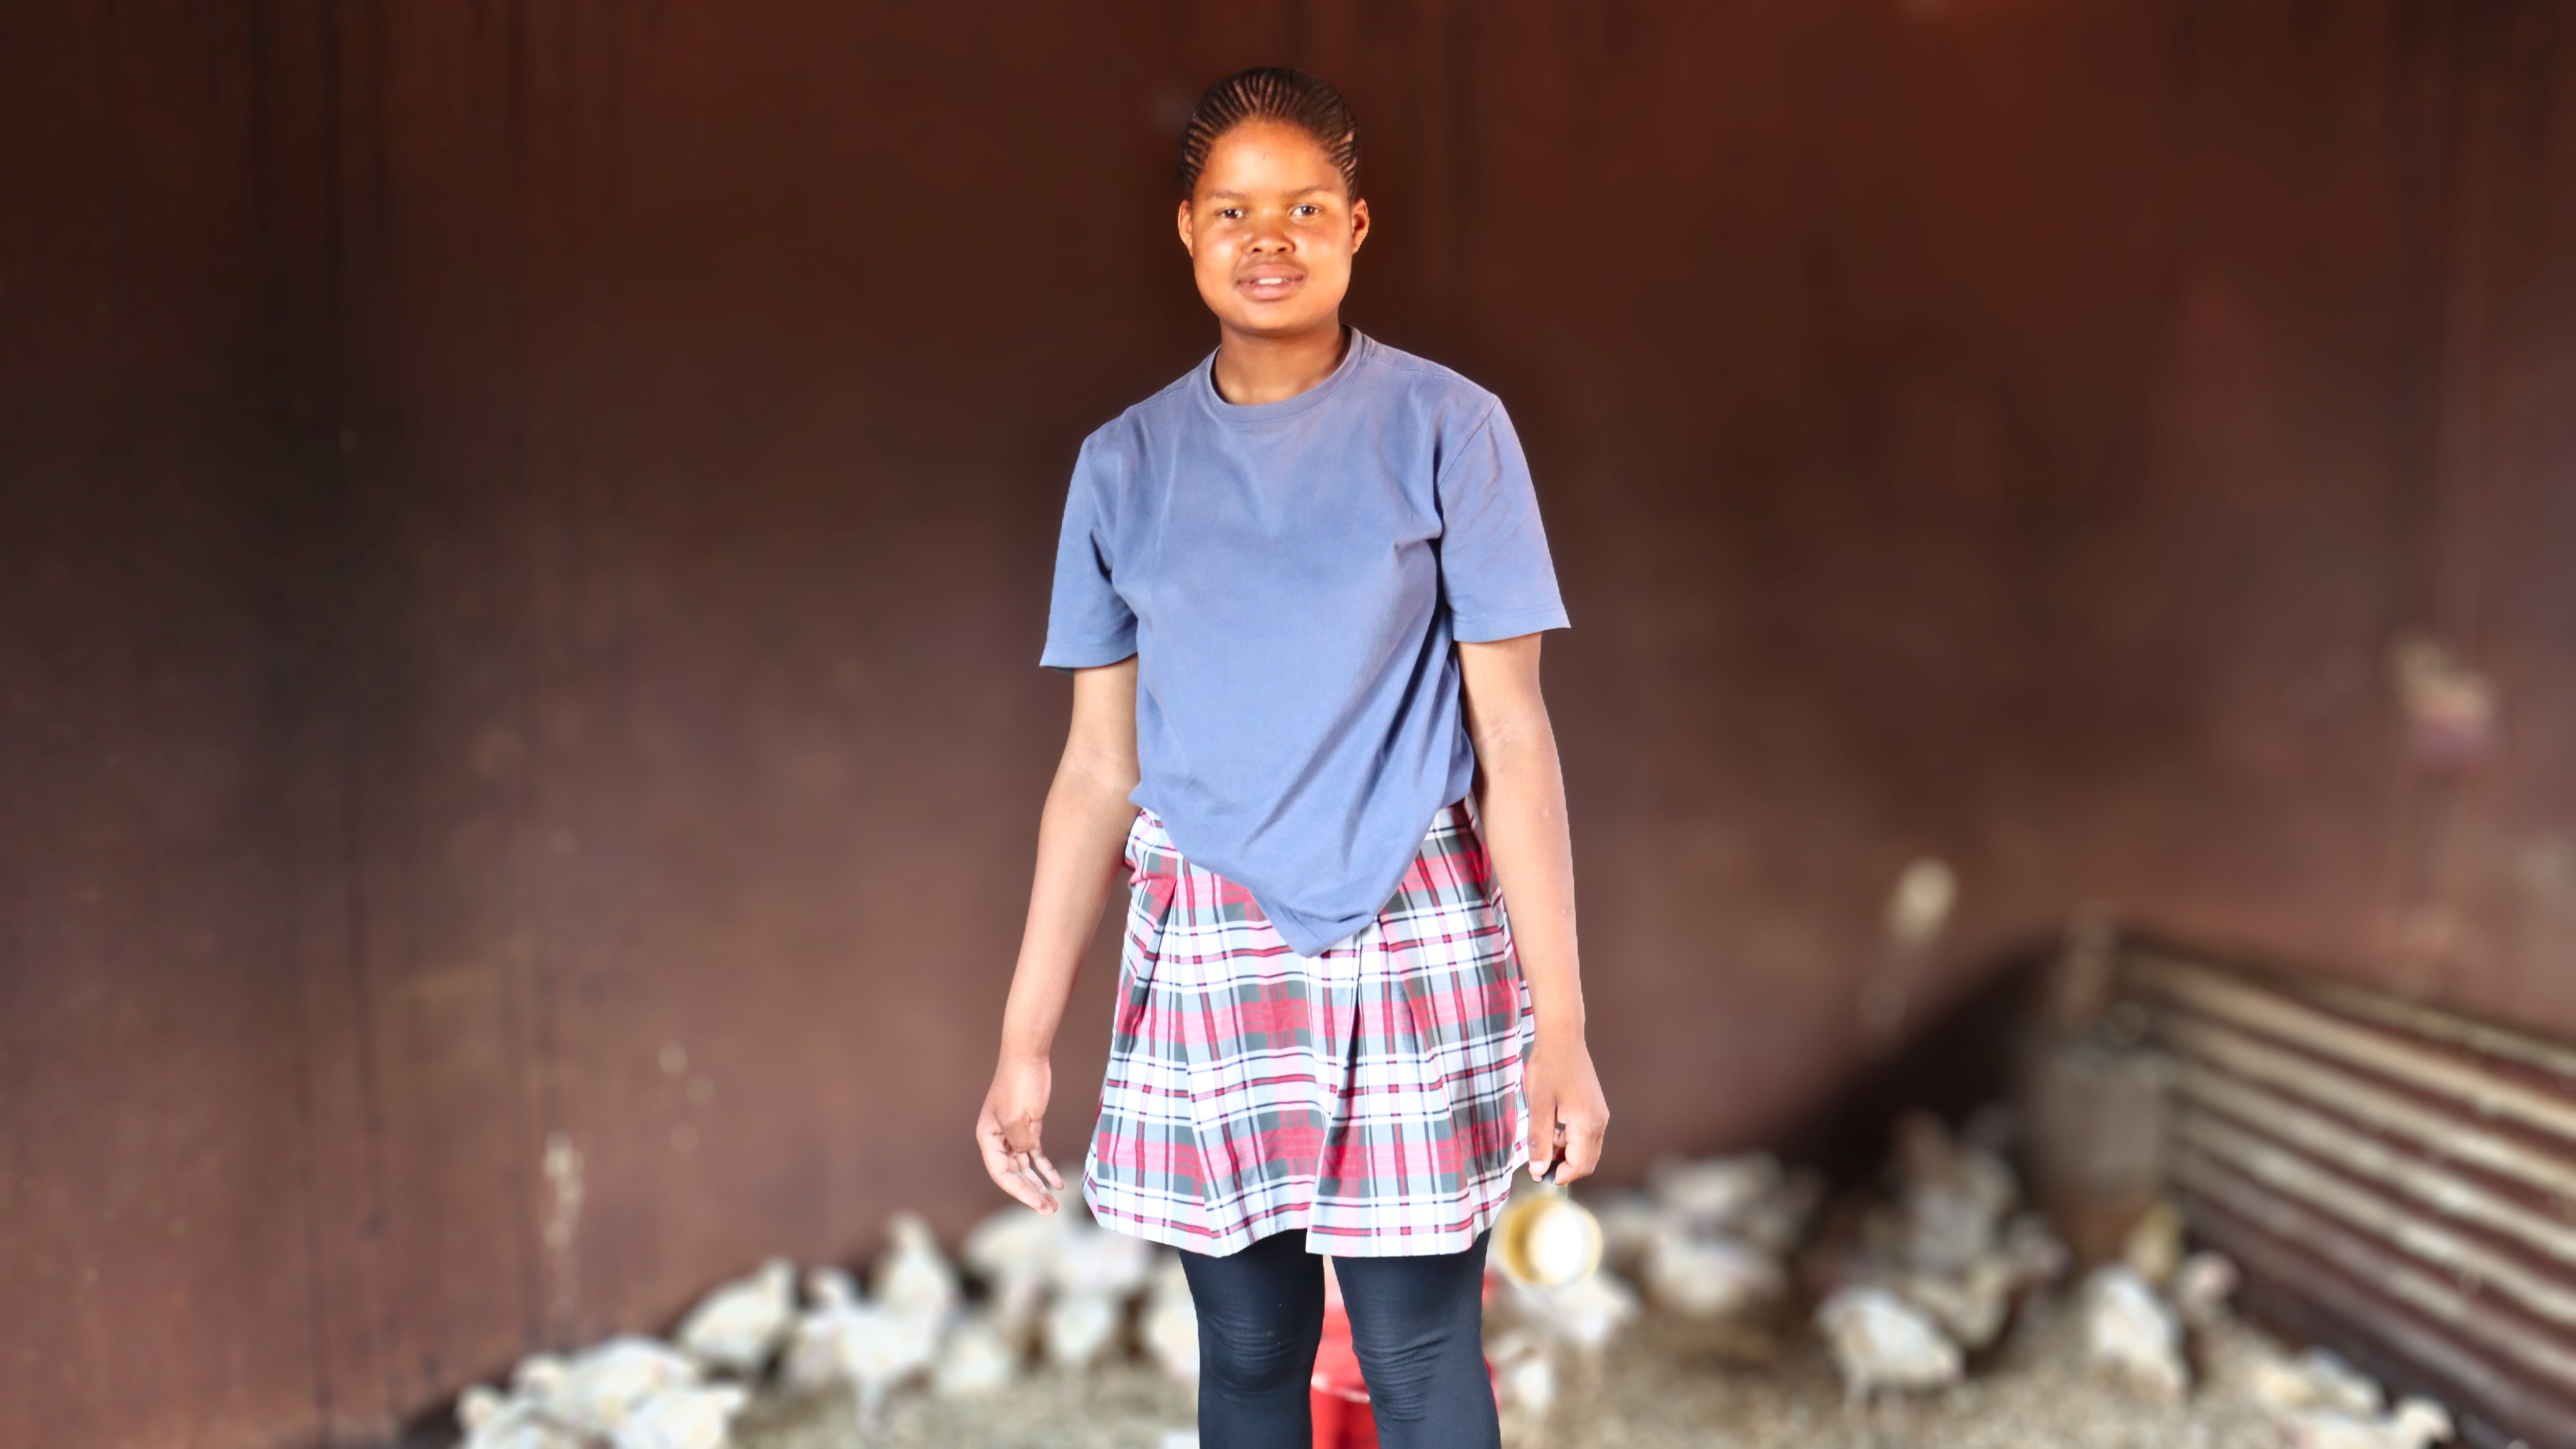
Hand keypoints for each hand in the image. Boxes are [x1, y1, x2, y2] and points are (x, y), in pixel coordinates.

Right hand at [976, 1054, 1063, 1212]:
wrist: (1028, 1058)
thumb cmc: (1018, 1084)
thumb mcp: (1018, 1116)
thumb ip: (1021, 1142)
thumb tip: (1027, 1158)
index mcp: (987, 1138)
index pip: (1002, 1174)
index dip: (1020, 1192)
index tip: (1039, 1203)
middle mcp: (998, 1140)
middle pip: (1014, 1175)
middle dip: (1031, 1194)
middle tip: (1049, 1210)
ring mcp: (1014, 1135)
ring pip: (1025, 1168)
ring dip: (1039, 1185)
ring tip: (1054, 1203)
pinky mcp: (1029, 1128)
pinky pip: (1035, 1156)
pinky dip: (1046, 1169)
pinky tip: (1057, 1183)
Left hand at [1523, 1035, 1608, 1185]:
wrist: (1563, 1037)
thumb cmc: (1548, 1067)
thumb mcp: (1538, 1105)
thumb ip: (1539, 1140)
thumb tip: (1538, 1170)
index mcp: (1587, 1124)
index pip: (1579, 1167)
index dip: (1558, 1176)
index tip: (1537, 1174)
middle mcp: (1600, 1123)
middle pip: (1587, 1163)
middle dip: (1563, 1168)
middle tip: (1537, 1162)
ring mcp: (1600, 1115)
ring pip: (1587, 1150)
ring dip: (1566, 1154)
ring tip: (1542, 1139)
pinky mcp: (1596, 1108)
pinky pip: (1587, 1136)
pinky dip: (1570, 1141)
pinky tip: (1552, 1127)